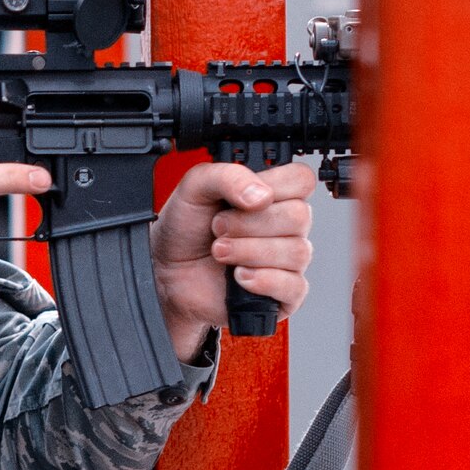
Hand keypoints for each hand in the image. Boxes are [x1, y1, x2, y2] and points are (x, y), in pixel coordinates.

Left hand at [151, 161, 316, 359]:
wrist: (167, 271)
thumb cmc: (185, 229)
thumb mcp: (195, 187)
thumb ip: (228, 176)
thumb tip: (262, 194)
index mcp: (272, 193)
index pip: (302, 180)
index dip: (275, 186)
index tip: (243, 199)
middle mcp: (285, 225)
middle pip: (299, 216)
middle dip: (250, 224)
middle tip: (218, 228)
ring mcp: (287, 260)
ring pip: (297, 251)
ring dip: (249, 252)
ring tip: (220, 252)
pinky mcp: (283, 293)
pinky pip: (294, 286)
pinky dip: (263, 280)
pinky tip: (239, 277)